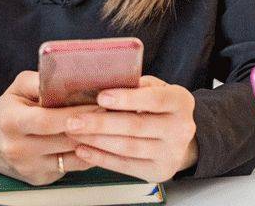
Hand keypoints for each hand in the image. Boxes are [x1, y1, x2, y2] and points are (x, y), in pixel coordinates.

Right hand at [0, 71, 101, 185]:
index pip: (47, 120)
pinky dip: (88, 155)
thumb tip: (66, 77)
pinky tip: (100, 142)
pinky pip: (72, 168)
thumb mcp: (17, 88)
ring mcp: (30, 167)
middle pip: (64, 140)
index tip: (99, 104)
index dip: (75, 113)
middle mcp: (18, 149)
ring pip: (72, 157)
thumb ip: (39, 81)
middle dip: (92, 126)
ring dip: (96, 142)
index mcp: (10, 122)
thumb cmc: (9, 111)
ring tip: (112, 127)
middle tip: (114, 113)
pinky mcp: (40, 179)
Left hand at [63, 75, 198, 182]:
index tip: (101, 97)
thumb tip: (101, 82)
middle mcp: (181, 129)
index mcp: (181, 102)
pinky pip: (125, 166)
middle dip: (101, 123)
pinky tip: (83, 150)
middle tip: (73, 120)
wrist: (180, 139)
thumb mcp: (155, 89)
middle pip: (136, 126)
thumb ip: (135, 86)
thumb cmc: (159, 107)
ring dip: (96, 141)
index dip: (127, 99)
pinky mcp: (159, 172)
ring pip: (128, 148)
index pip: (154, 99)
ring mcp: (171, 154)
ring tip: (73, 133)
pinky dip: (101, 158)